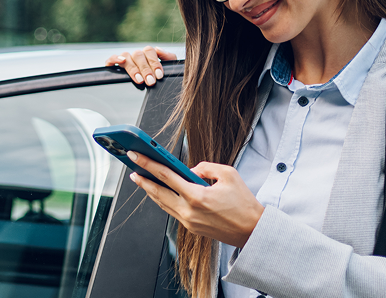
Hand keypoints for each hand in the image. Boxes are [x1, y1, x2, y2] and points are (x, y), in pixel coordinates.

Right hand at [105, 46, 177, 86]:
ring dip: (133, 68)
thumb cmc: (159, 78)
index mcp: (148, 54)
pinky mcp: (114, 65)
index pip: (149, 51)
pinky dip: (115, 59)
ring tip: (139, 80)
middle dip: (145, 69)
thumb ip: (168, 57)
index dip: (154, 62)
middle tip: (151, 82)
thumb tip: (158, 49)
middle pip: (138, 55)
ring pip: (126, 56)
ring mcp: (125, 59)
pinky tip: (121, 62)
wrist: (147, 93)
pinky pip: (111, 59)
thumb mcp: (168, 68)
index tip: (159, 75)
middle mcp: (136, 55)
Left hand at [127, 152, 264, 247]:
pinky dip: (164, 201)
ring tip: (142, 180)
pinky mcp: (192, 228)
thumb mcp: (228, 174)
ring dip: (151, 191)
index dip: (147, 163)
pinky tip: (160, 193)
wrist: (253, 231)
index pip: (165, 175)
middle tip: (132, 169)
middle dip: (142, 180)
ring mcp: (189, 222)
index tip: (135, 155)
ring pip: (162, 204)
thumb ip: (205, 167)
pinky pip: (172, 212)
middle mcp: (189, 211)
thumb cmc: (244, 203)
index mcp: (196, 196)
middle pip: (157, 192)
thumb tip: (189, 170)